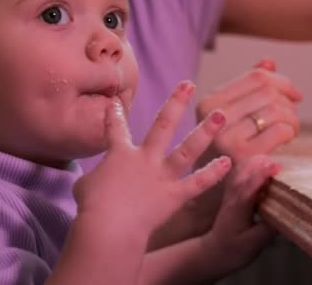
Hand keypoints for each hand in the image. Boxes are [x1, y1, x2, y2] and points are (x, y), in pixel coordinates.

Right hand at [73, 81, 231, 233]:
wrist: (108, 227)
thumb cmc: (91, 208)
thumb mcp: (84, 186)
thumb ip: (94, 176)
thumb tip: (97, 179)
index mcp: (119, 154)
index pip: (116, 129)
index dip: (115, 115)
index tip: (116, 102)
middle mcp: (145, 159)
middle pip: (162, 124)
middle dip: (176, 102)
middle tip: (188, 84)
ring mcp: (161, 176)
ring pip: (188, 149)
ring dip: (205, 131)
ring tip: (220, 115)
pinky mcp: (174, 196)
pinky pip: (197, 183)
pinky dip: (213, 174)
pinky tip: (228, 162)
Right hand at [196, 58, 301, 161]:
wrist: (212, 193)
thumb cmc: (226, 151)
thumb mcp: (229, 118)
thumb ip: (247, 90)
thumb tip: (269, 61)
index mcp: (208, 102)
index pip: (256, 77)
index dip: (283, 81)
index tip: (295, 94)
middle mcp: (214, 118)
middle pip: (269, 92)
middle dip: (289, 101)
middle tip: (293, 116)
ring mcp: (227, 137)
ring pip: (276, 109)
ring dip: (293, 118)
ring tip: (291, 129)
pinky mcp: (243, 157)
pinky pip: (280, 130)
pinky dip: (291, 131)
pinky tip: (288, 139)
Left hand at [202, 155, 279, 272]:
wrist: (214, 253)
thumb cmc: (234, 251)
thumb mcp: (254, 244)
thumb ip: (268, 229)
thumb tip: (285, 213)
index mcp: (238, 207)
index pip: (249, 186)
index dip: (263, 175)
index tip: (277, 166)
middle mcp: (233, 195)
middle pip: (244, 171)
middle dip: (262, 162)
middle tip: (281, 163)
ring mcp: (231, 192)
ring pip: (242, 169)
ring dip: (257, 162)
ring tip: (275, 163)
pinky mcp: (233, 193)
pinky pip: (242, 173)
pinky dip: (253, 167)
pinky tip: (264, 168)